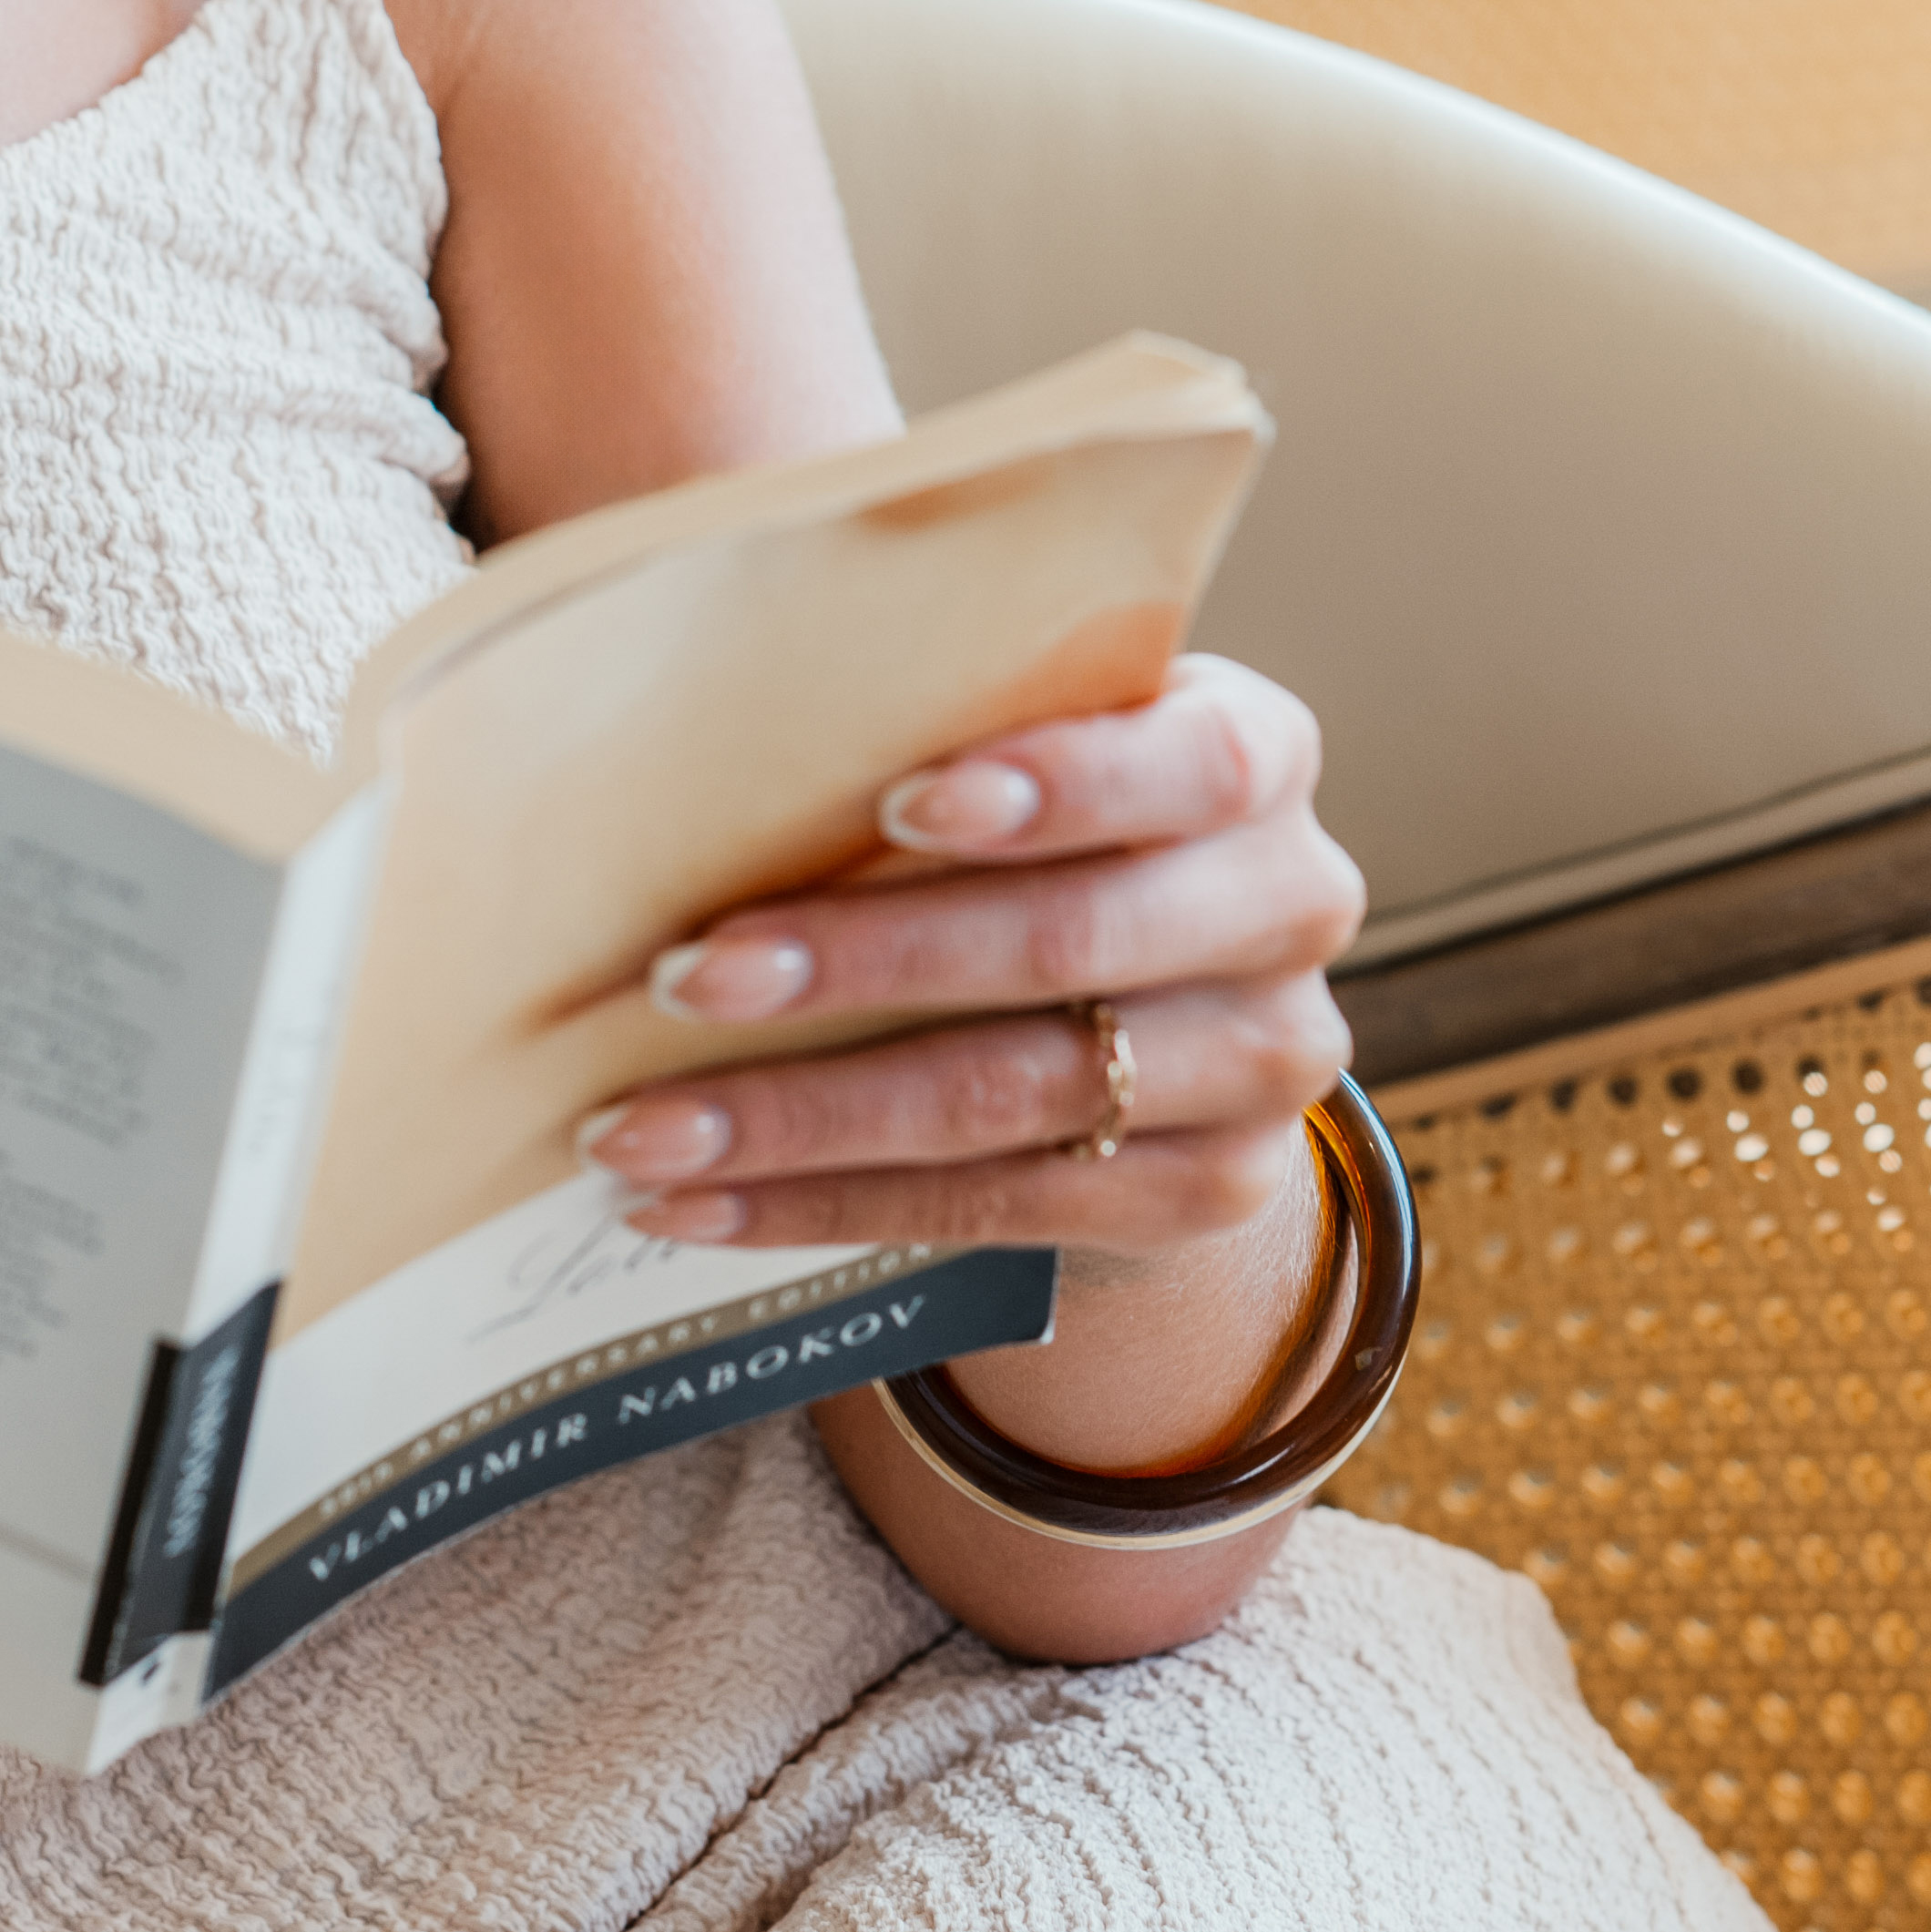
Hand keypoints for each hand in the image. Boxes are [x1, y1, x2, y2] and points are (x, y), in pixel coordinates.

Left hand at [576, 651, 1353, 1285]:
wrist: (1152, 990)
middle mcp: (1291, 904)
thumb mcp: (1035, 740)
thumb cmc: (1041, 819)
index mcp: (1256, 754)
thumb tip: (696, 740)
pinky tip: (699, 1203)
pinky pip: (1000, 1209)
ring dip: (804, 1117)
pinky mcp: (1215, 1192)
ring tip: (638, 1128)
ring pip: (1013, 1096)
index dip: (1055, 788)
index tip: (893, 807)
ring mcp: (1267, 1063)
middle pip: (1067, 944)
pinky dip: (826, 1207)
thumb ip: (943, 722)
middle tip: (685, 979)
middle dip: (858, 965)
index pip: (1188, 766)